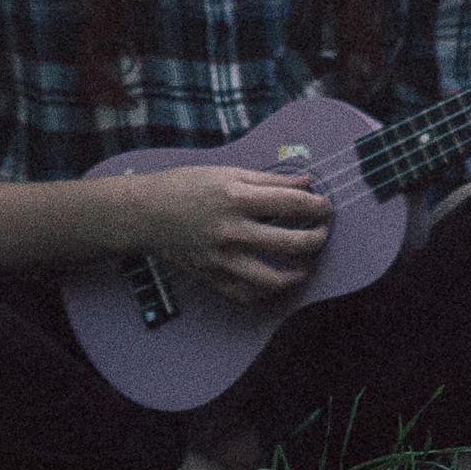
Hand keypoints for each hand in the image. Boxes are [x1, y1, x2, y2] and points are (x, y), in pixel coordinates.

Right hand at [115, 165, 332, 303]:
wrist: (145, 213)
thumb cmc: (185, 187)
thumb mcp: (227, 173)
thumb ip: (270, 180)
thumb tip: (307, 181)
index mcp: (236, 198)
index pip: (293, 204)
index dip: (317, 206)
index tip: (325, 207)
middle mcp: (231, 231)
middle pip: (291, 243)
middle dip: (317, 238)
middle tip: (322, 233)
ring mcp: (221, 259)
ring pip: (273, 280)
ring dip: (299, 273)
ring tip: (305, 265)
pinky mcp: (212, 278)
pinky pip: (248, 296)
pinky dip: (267, 293)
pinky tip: (275, 281)